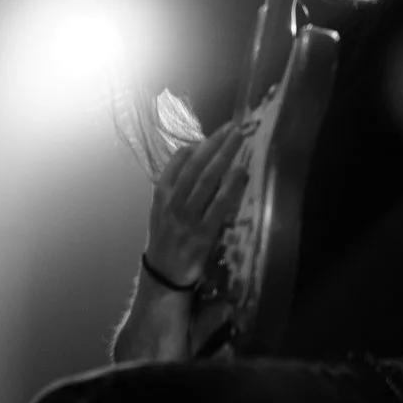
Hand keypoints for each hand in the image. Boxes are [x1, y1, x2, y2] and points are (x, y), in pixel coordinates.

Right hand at [143, 123, 245, 287]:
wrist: (164, 275)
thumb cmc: (167, 240)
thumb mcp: (162, 211)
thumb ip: (176, 189)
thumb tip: (197, 160)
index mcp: (161, 197)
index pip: (176, 164)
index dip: (193, 147)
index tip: (209, 135)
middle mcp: (173, 204)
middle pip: (195, 167)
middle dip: (214, 144)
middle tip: (231, 127)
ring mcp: (188, 219)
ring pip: (207, 180)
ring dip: (224, 156)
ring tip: (238, 139)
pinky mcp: (203, 234)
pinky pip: (219, 205)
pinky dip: (230, 186)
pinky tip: (240, 171)